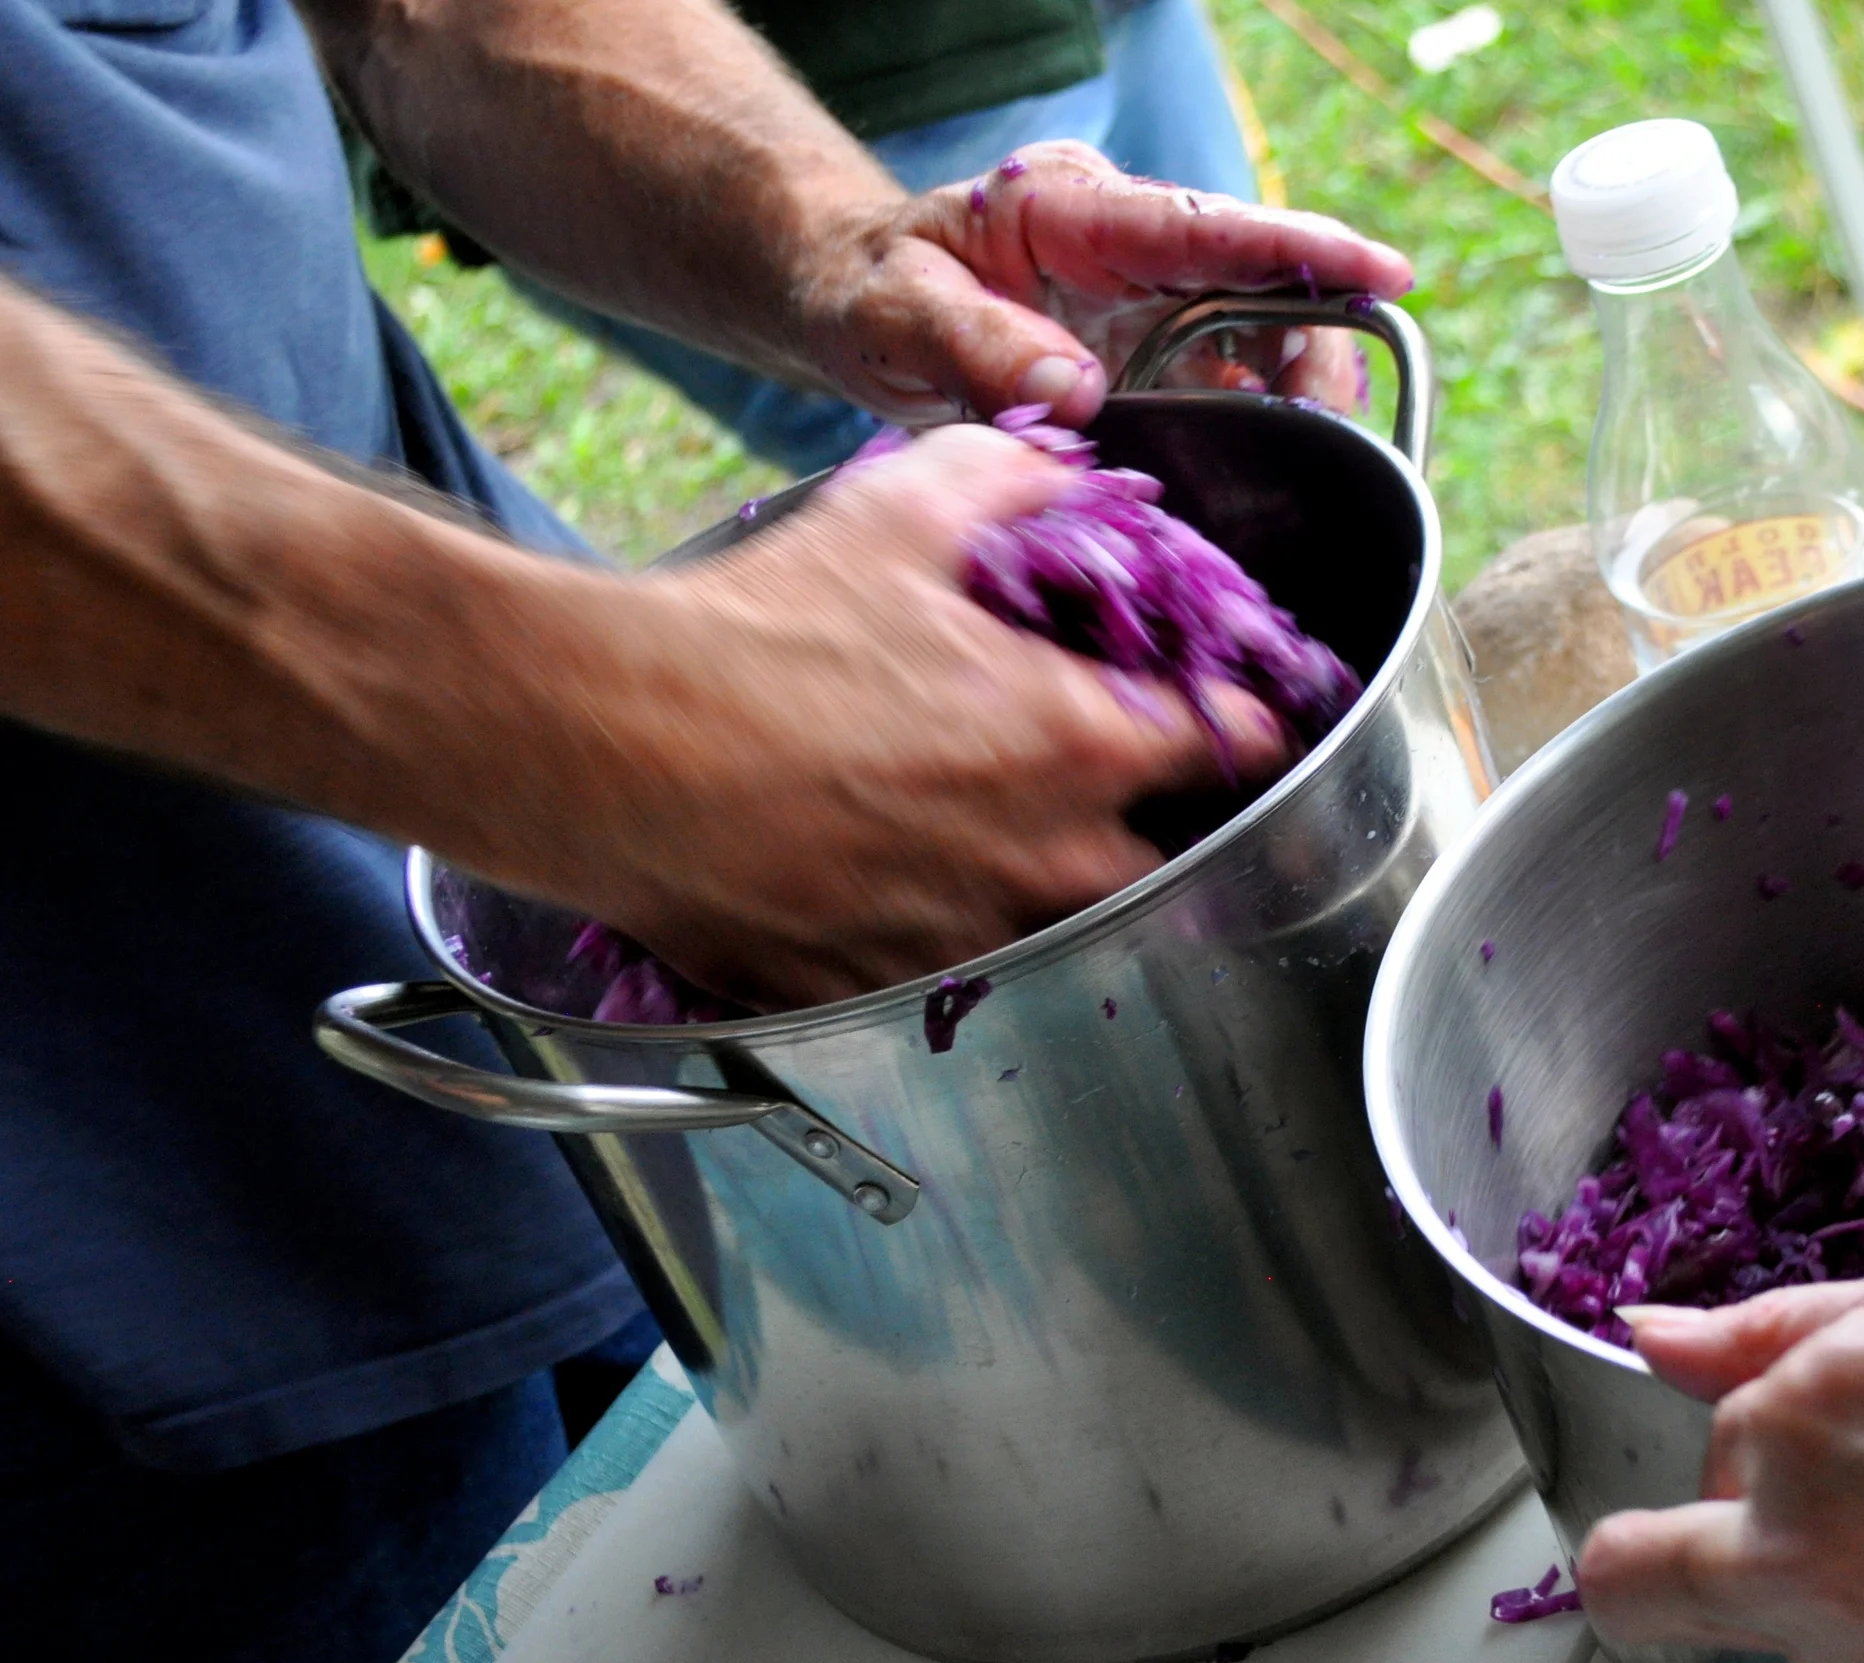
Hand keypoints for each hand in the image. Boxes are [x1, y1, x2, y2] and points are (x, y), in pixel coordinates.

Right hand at [442, 424, 1289, 1005]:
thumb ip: (1010, 480)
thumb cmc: (757, 632)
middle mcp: (1046, 859)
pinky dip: (945, 926)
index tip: (1241, 713)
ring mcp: (968, 936)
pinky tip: (894, 873)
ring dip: (1051, 880)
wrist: (610, 746)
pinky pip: (954, 967)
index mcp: (1079, 741)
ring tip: (988, 827)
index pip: (1237, 743)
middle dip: (1158, 822)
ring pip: (1064, 927)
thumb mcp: (900, 509)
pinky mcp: (885, 985)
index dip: (1248, 720)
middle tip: (1113, 778)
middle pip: (1171, 861)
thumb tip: (1058, 472)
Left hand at [796, 140, 1411, 427]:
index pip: (1205, 224)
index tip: (1382, 273)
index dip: (1301, 251)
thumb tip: (1072, 391)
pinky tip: (1266, 477)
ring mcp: (1149, 301)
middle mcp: (1131, 245)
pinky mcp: (1152, 356)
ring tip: (1306, 462)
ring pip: (1260, 341)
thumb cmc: (868, 289)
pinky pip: (1229, 389)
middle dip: (1316, 345)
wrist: (859, 306)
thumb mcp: (892, 310)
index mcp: (1072, 208)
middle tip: (1328, 426)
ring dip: (1294, 398)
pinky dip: (1257, 432)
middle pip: (1260, 283)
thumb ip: (972, 346)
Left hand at [1573, 1240, 1863, 1662]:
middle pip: (1643, 1594)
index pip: (1691, 1463)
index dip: (1762, 1455)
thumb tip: (1652, 1333)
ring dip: (1860, 1649)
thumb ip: (1786, 1327)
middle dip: (1695, 1570)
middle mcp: (1816, 1573)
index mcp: (1806, 1429)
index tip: (1841, 1456)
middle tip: (1842, 1550)